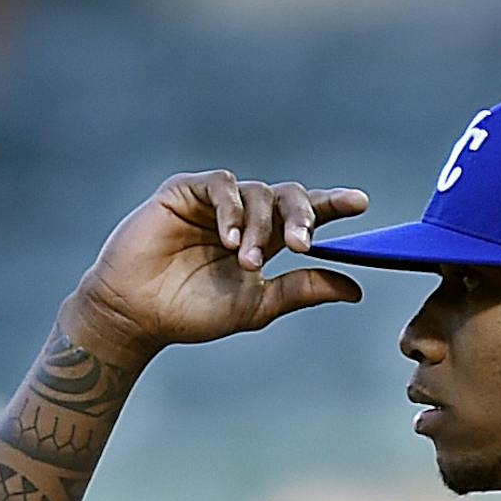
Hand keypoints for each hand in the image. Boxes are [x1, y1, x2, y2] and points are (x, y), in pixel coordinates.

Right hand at [61, 172, 370, 365]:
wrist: (139, 313)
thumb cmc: (194, 312)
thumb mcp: (257, 305)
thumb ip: (302, 290)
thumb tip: (356, 288)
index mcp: (267, 241)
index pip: (307, 217)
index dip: (333, 205)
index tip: (361, 202)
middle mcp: (246, 216)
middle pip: (289, 197)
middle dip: (302, 215)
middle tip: (304, 243)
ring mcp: (216, 202)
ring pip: (258, 193)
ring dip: (259, 227)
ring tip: (245, 261)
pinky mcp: (185, 191)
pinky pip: (221, 186)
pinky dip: (231, 210)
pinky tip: (229, 239)